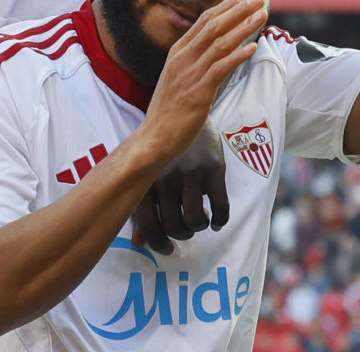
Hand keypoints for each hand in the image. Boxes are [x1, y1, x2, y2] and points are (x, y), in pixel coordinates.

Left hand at [131, 121, 227, 253]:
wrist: (187, 111)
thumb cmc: (162, 150)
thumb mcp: (148, 173)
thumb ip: (142, 207)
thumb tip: (139, 244)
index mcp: (144, 178)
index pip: (146, 223)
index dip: (157, 242)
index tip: (167, 249)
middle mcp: (164, 177)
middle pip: (173, 226)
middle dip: (181, 234)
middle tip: (185, 228)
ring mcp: (190, 172)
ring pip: (195, 220)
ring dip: (198, 226)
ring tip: (199, 219)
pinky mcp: (214, 168)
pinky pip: (221, 208)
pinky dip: (219, 221)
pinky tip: (216, 219)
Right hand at [140, 0, 265, 170]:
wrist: (155, 135)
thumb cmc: (169, 109)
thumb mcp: (178, 76)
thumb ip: (194, 60)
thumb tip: (217, 49)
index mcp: (177, 52)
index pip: (204, 21)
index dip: (227, 7)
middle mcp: (182, 58)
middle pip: (213, 26)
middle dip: (238, 11)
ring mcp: (189, 73)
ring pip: (219, 43)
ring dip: (243, 27)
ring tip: (261, 16)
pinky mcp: (198, 92)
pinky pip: (221, 68)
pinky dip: (237, 56)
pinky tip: (253, 48)